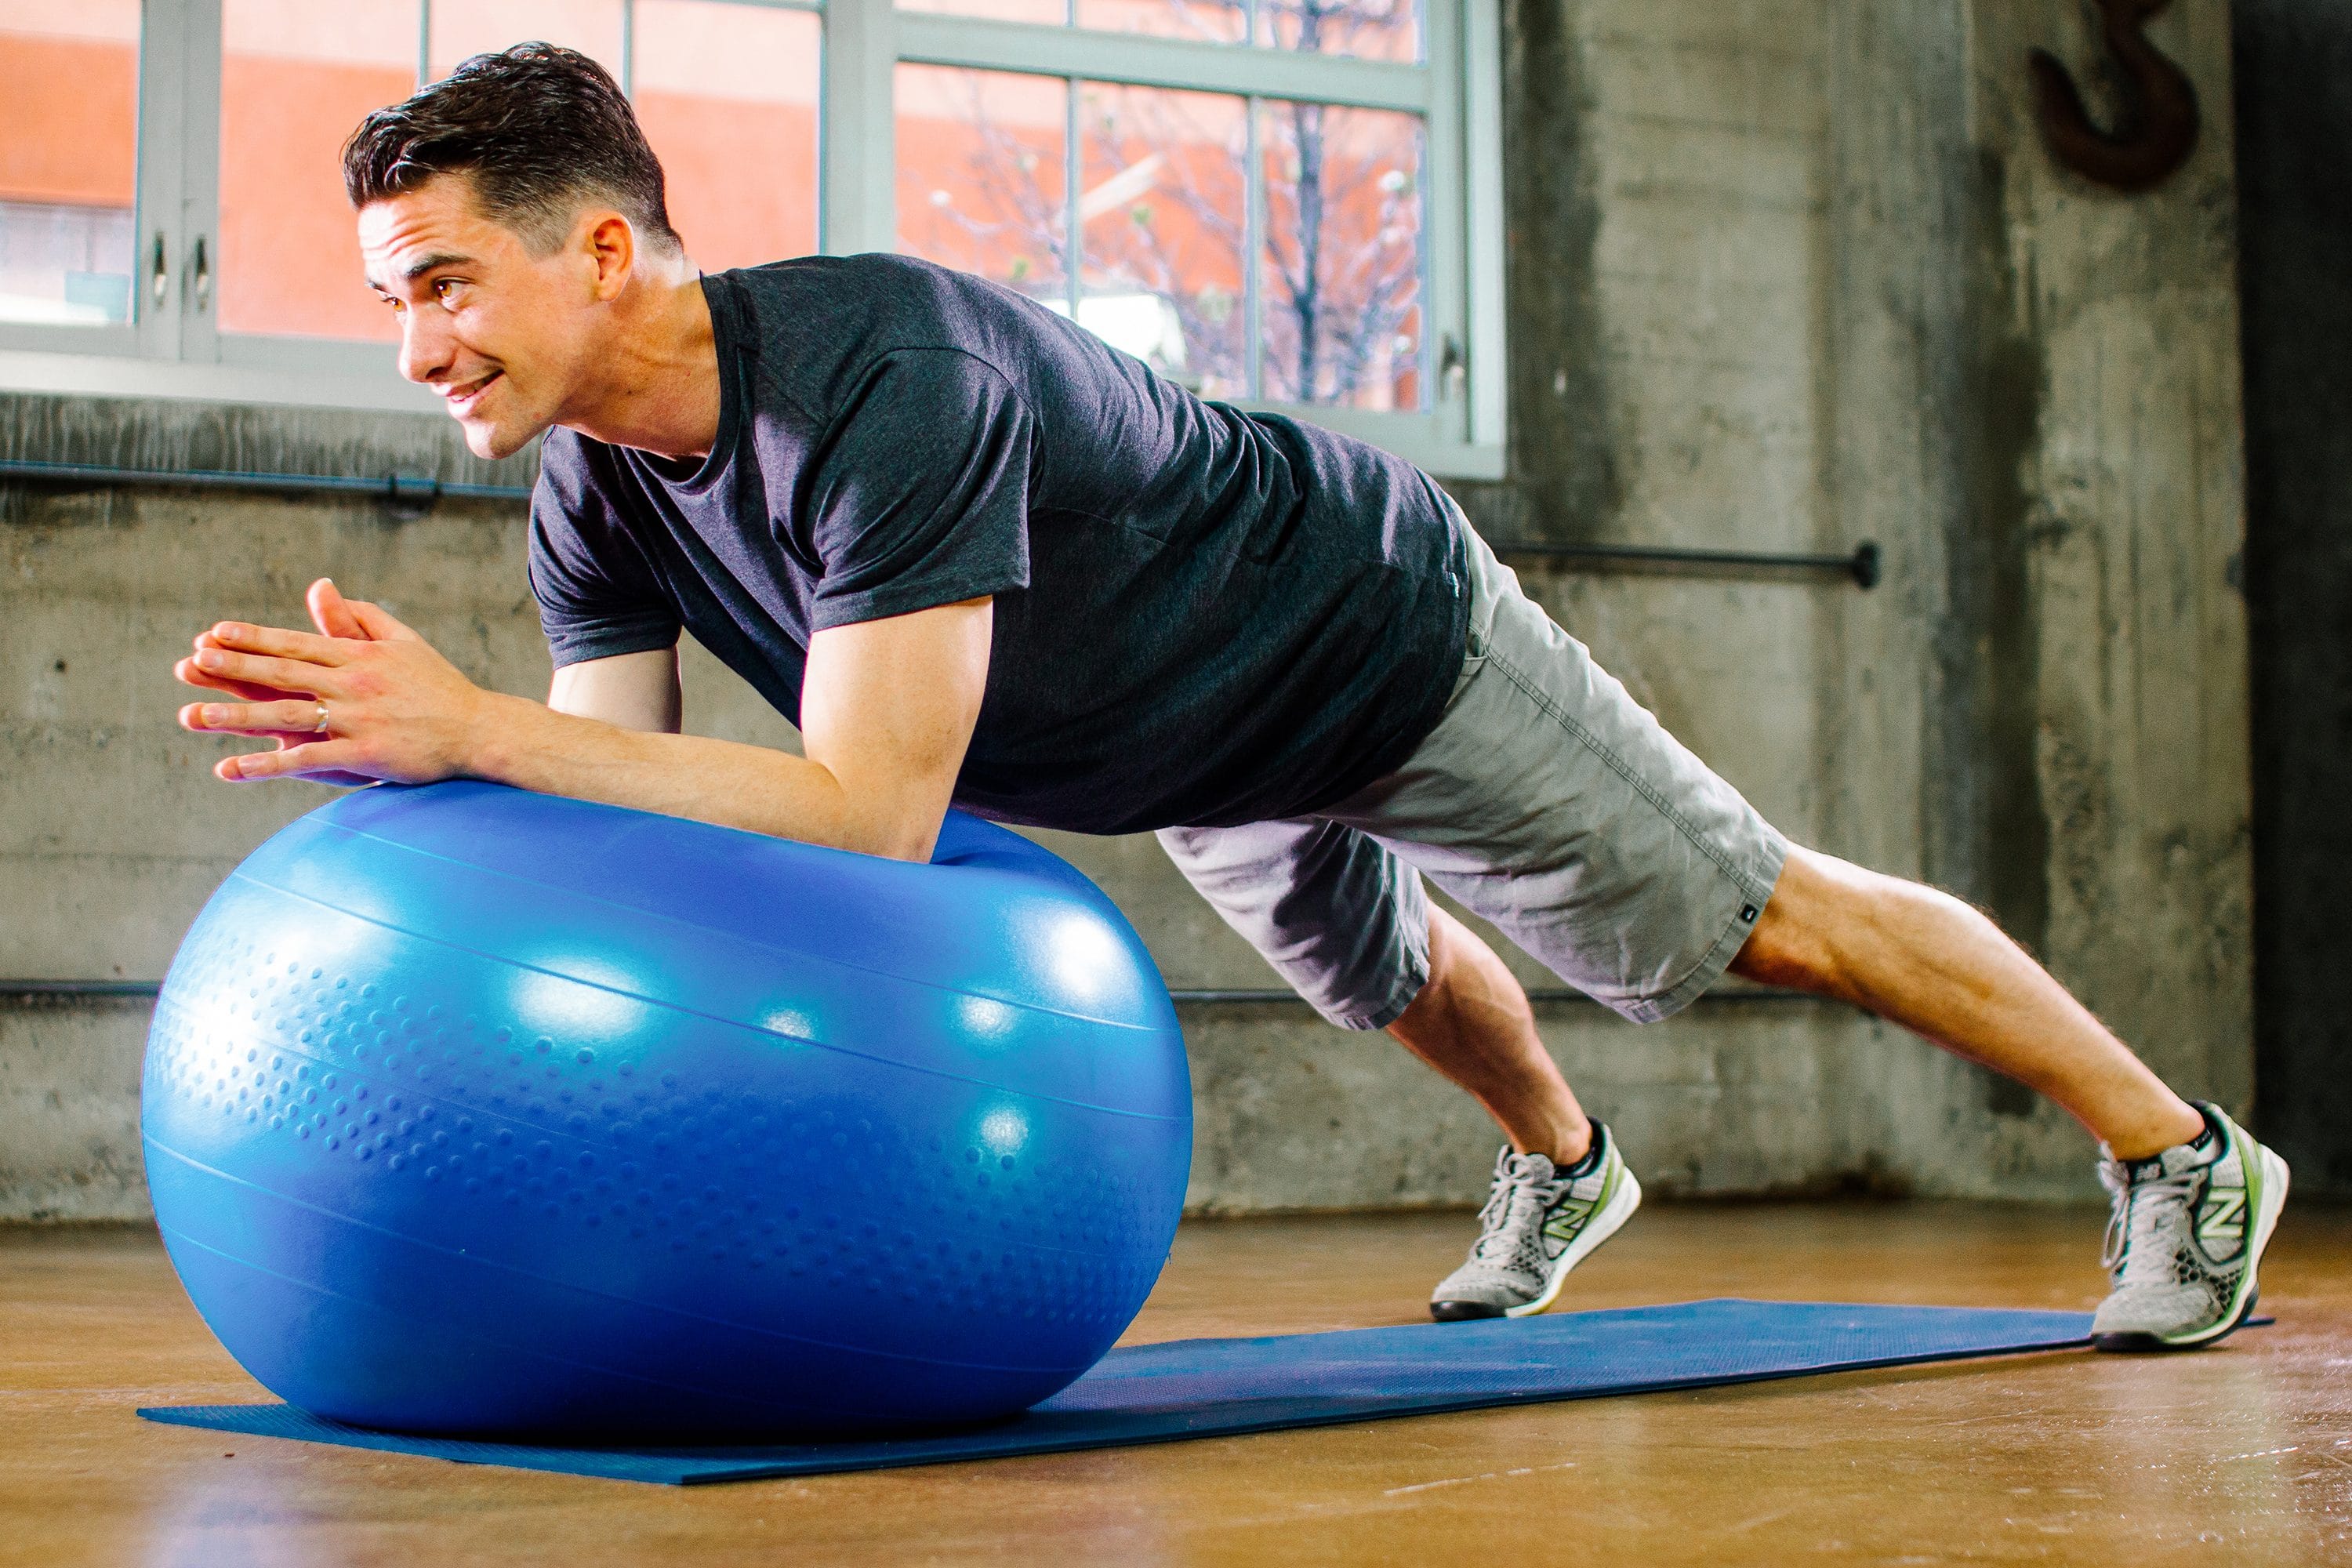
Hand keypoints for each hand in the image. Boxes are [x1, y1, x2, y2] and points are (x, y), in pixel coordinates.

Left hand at [175, 579, 496, 785]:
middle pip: (285, 673)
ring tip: (194, 716)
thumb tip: (321, 590)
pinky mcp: (367, 754)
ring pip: (289, 715)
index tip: (214, 634)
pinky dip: (270, 765)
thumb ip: (361, 617)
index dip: (254, 639)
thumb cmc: (441, 687)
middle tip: (193, 663)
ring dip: (239, 717)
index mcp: (361, 656)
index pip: (297, 643)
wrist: (480, 730)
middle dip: (235, 668)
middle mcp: (355, 683)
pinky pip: (310, 760)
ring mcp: (360, 720)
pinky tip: (235, 769)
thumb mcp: (405, 642)